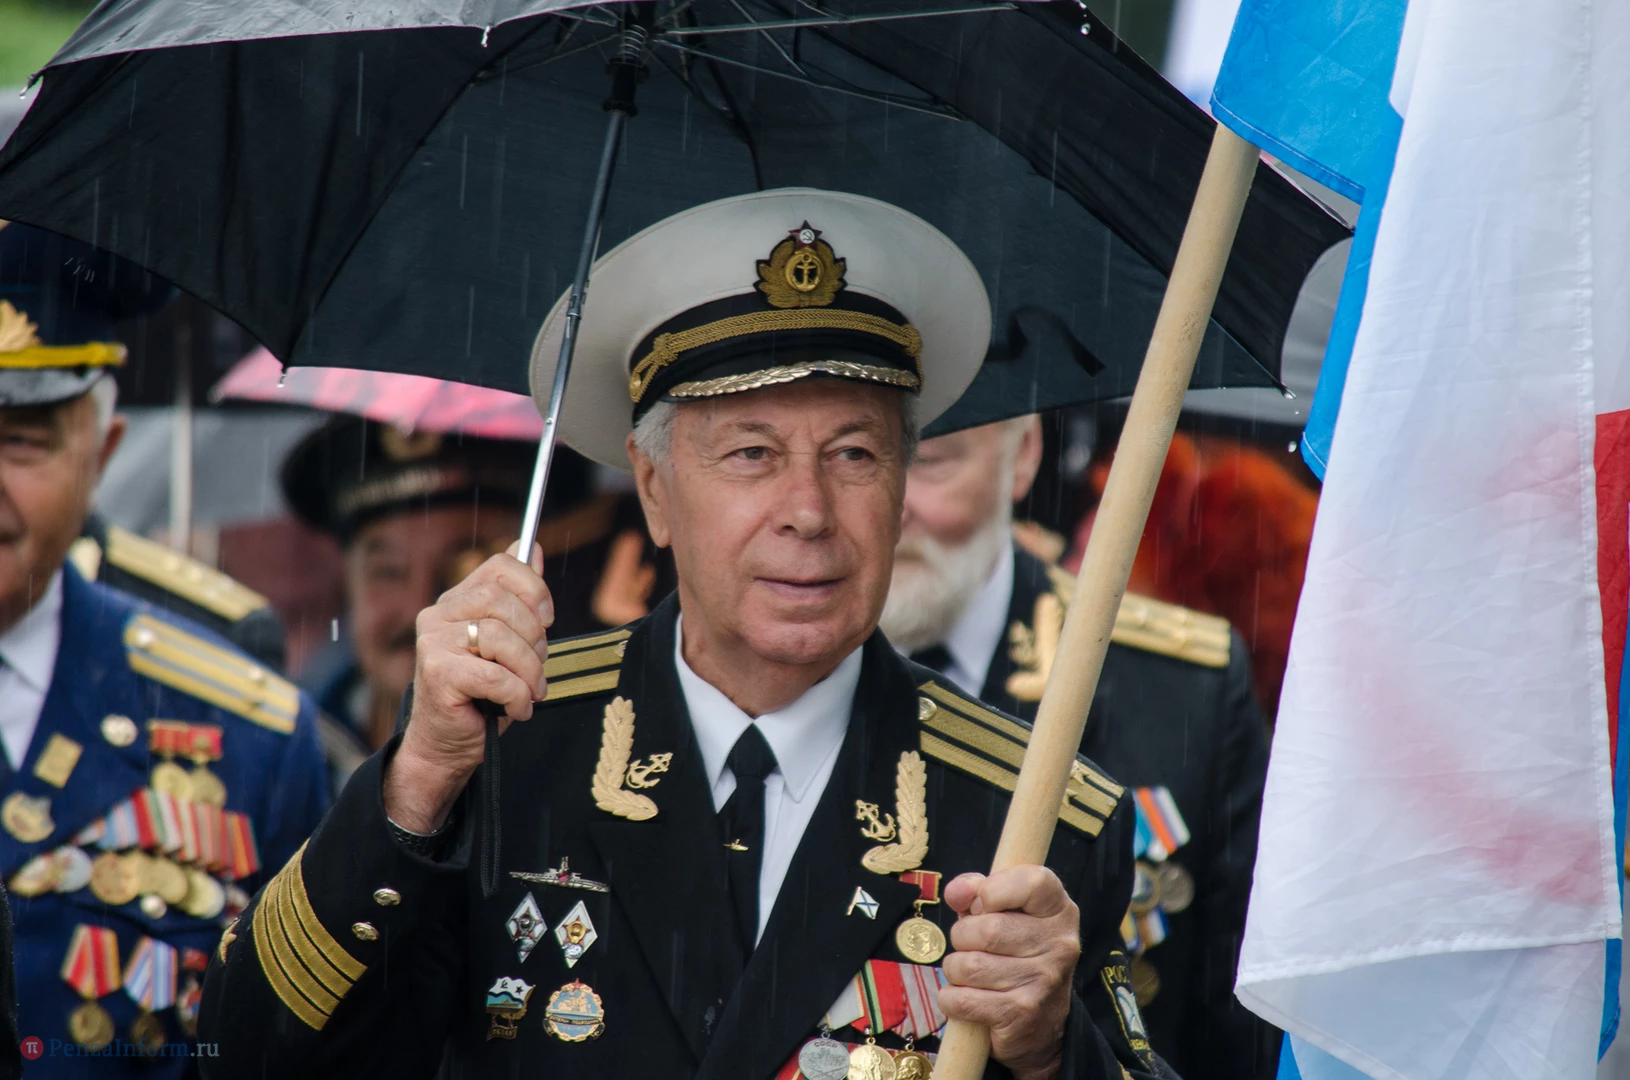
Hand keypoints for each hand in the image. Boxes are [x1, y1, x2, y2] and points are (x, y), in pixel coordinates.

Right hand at [383, 543, 551, 831]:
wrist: (446, 745)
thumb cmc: (481, 694)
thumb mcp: (508, 642)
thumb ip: (518, 597)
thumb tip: (532, 545)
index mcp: (456, 600)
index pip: (500, 566)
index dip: (534, 588)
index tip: (547, 619)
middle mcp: (439, 615)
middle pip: (502, 602)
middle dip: (534, 637)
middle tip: (538, 667)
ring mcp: (434, 643)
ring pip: (502, 638)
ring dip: (530, 672)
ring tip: (531, 693)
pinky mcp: (438, 674)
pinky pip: (496, 677)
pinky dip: (517, 697)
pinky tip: (517, 710)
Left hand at [939, 866, 1080, 1079]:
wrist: (1043, 1022)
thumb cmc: (1015, 953)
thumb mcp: (1003, 912)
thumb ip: (977, 890)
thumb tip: (955, 892)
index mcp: (1059, 910)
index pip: (1032, 882)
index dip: (992, 890)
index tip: (981, 904)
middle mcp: (1059, 944)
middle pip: (987, 930)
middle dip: (962, 936)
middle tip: (970, 945)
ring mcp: (1043, 982)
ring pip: (969, 966)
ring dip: (955, 969)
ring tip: (970, 973)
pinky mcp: (1021, 1015)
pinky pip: (962, 999)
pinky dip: (951, 998)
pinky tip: (966, 997)